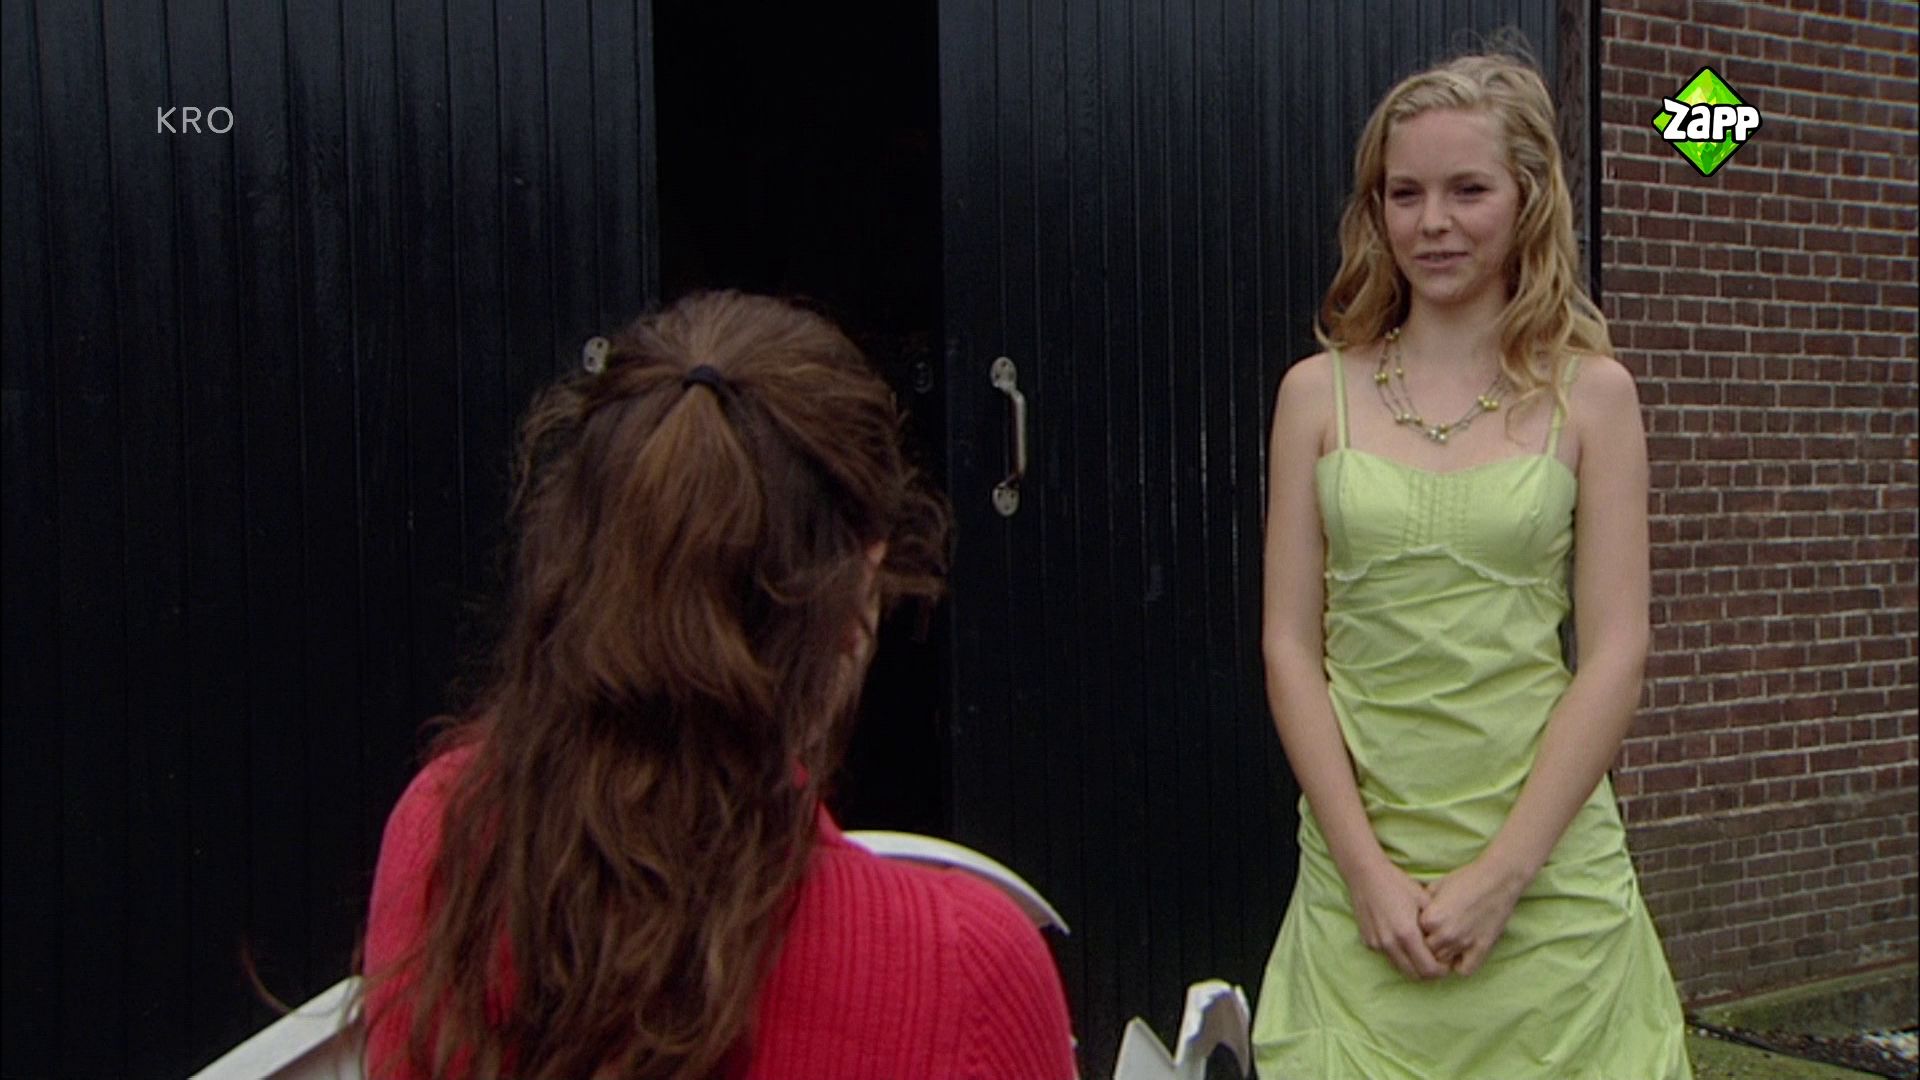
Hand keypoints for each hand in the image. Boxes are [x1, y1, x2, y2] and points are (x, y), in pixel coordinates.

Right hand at [1346, 858, 1448, 980]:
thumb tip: (1447, 942)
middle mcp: (1390, 944)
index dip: (1441, 971)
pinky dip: (1398, 955)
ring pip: (1400, 968)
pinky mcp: (1368, 942)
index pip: (1428, 969)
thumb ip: (1435, 924)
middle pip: (1414, 975)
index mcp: (1407, 934)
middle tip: (1437, 963)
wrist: (1365, 874)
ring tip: (1421, 952)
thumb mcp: (1423, 899)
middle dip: (1428, 973)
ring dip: (1412, 966)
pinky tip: (1402, 940)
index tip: (1447, 963)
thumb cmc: (1397, 883)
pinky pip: (1388, 956)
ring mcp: (1377, 944)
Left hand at [1418, 855, 1528, 975]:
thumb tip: (1411, 917)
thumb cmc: (1466, 879)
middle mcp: (1445, 934)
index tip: (1421, 929)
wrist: (1498, 879)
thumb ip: (1422, 905)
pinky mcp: (1481, 949)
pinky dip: (1460, 966)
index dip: (1417, 933)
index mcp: (1430, 919)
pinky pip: (1464, 970)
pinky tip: (1460, 955)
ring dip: (1442, 956)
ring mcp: (1464, 944)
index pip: (1413, 937)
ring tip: (1445, 946)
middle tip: (1433, 939)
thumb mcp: (1436, 887)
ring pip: (1443, 963)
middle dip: (1428, 946)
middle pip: (1427, 952)